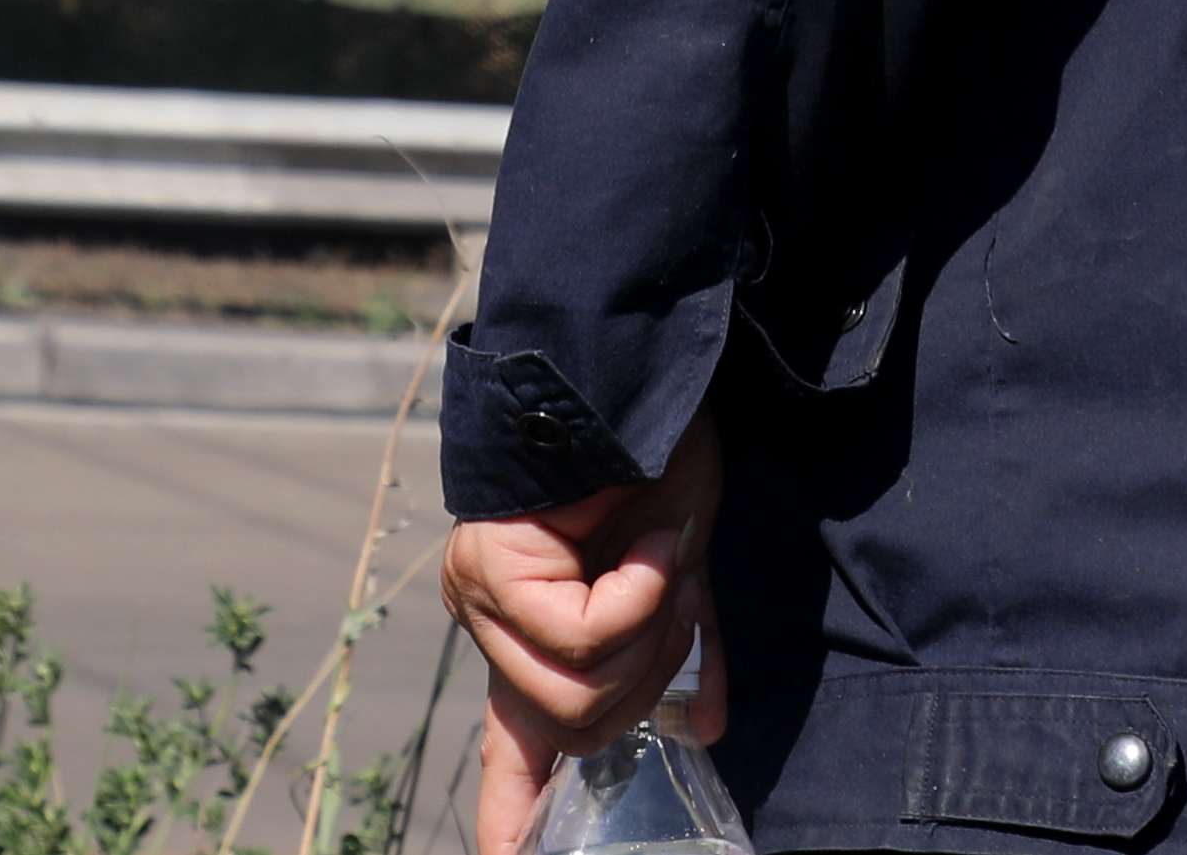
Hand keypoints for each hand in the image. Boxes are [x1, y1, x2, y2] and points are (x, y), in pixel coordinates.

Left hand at [446, 407, 722, 854]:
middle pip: (578, 726)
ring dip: (652, 629)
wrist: (645, 376)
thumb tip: (704, 729)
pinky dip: (641, 594)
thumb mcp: (681, 569)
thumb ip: (683, 647)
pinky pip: (581, 634)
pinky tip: (654, 537)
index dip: (511, 819)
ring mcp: (482, 596)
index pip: (510, 754)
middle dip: (653, 671)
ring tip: (665, 554)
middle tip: (679, 592)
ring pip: (578, 690)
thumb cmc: (661, 456)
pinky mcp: (489, 570)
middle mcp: (494, 626)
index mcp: (534, 636)